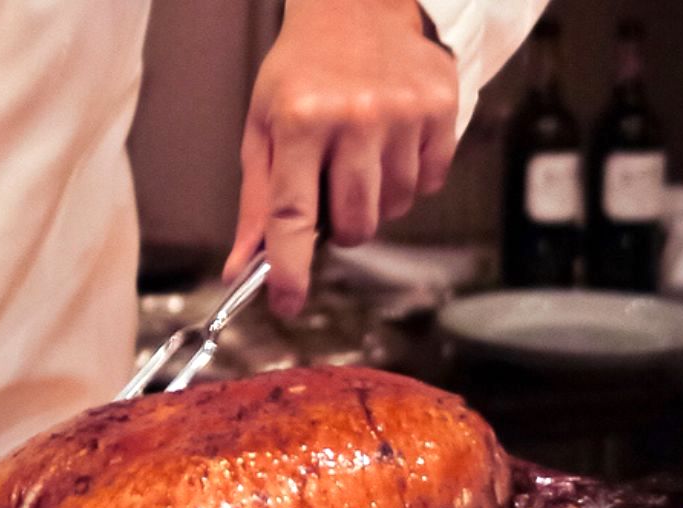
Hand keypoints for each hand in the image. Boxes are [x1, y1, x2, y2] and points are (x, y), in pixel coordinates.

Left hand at [225, 0, 458, 317]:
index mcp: (300, 120)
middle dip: (342, 228)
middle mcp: (354, 117)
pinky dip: (411, 179)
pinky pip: (430, 182)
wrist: (359, 4)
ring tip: (363, 157)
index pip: (292, 215)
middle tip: (333, 193)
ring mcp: (402, 113)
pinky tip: (393, 144)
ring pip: (395, 208)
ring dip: (377, 200)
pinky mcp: (441, 109)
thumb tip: (241, 267)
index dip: (289, 270)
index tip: (287, 303)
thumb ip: (255, 201)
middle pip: (355, 224)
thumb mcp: (263, 126)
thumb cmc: (304, 67)